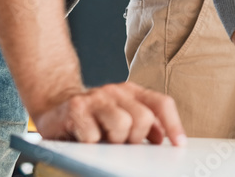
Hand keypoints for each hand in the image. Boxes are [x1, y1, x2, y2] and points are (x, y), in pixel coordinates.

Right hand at [33, 82, 185, 145]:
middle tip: (124, 144)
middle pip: (143, 117)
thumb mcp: (122, 117)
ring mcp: (96, 97)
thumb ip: (143, 125)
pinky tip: (86, 140)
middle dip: (138, 138)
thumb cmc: (94, 118)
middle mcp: (116, 91)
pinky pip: (93, 135)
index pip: (161, 104)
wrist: (55, 108)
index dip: (173, 124)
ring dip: (115, 141)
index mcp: (132, 92)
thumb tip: (163, 139)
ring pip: (122, 124)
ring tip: (105, 141)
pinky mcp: (76, 108)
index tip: (179, 144)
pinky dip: (92, 145)